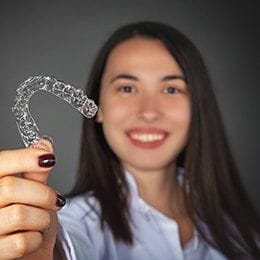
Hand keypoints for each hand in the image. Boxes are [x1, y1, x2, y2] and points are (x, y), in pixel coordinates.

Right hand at [0, 139, 64, 258]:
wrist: (28, 255)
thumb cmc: (30, 221)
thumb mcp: (33, 193)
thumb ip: (35, 172)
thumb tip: (44, 145)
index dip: (24, 158)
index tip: (49, 158)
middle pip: (11, 187)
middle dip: (43, 194)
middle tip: (56, 201)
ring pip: (19, 214)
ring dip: (43, 218)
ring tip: (42, 221)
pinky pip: (20, 243)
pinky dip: (36, 239)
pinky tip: (34, 238)